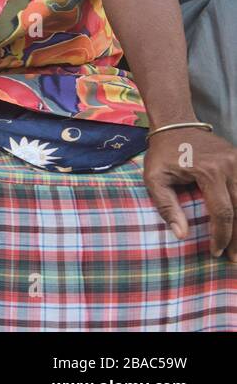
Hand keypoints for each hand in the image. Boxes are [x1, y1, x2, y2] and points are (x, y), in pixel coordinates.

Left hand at [144, 127, 236, 260]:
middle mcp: (230, 166)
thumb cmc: (162, 154)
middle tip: (235, 259)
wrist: (175, 124)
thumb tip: (181, 235)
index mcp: (209, 172)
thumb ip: (167, 207)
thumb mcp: (154, 179)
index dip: (222, 236)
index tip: (216, 252)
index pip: (223, 212)